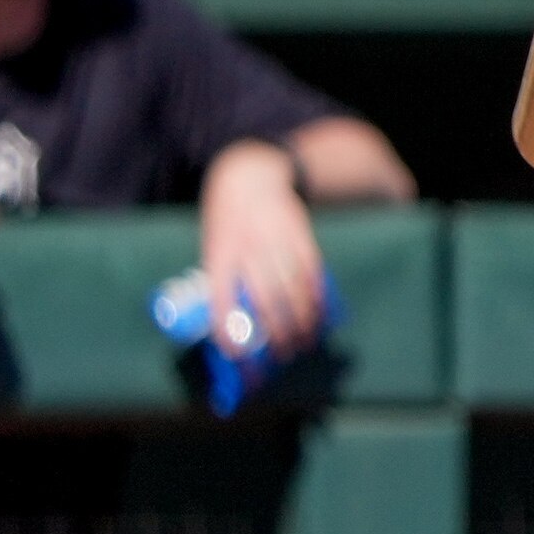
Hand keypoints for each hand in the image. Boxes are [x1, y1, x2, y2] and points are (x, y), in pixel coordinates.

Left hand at [197, 140, 328, 357]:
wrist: (248, 177)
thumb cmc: (227, 223)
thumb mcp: (214, 247)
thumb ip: (224, 282)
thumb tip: (234, 327)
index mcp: (220, 254)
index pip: (222, 299)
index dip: (229, 330)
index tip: (238, 355)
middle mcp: (247, 248)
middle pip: (265, 299)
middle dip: (277, 332)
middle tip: (283, 353)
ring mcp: (276, 240)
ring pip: (293, 288)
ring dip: (302, 320)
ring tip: (305, 340)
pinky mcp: (299, 234)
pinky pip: (312, 271)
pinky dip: (317, 296)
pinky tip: (319, 313)